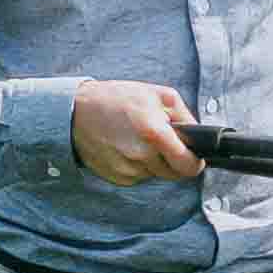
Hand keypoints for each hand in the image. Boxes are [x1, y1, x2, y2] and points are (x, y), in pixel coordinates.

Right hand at [70, 77, 201, 185]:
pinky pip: (140, 176)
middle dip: (176, 159)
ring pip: (157, 174)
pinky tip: (128, 147)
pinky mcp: (117, 178)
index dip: (196, 163)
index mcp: (154, 133)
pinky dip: (140, 165)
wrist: (74, 112)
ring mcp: (128, 170)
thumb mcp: (158, 94)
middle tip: (165, 141)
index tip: (196, 157)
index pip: (188, 165)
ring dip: (156, 161)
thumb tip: (198, 135)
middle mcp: (141, 156)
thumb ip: (184, 116)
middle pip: (175, 173)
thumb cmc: (116, 98)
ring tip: (141, 139)